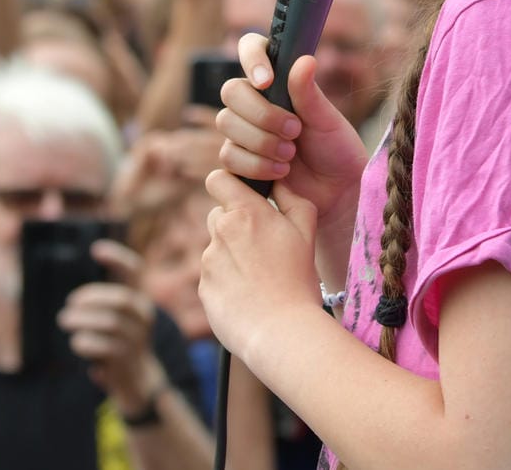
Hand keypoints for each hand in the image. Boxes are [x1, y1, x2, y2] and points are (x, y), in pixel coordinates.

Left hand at [58, 240, 161, 408]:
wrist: (136, 379)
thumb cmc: (116, 339)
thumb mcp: (114, 316)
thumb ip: (99, 301)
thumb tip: (69, 291)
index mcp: (138, 298)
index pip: (135, 270)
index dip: (118, 257)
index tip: (95, 249)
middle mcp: (143, 315)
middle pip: (121, 299)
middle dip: (92, 297)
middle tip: (70, 303)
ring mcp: (137, 338)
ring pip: (110, 323)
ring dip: (82, 320)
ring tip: (65, 320)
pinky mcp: (126, 359)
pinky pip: (103, 346)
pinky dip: (84, 342)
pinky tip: (76, 342)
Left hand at [200, 171, 324, 359]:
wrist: (282, 331)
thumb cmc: (299, 279)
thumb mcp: (306, 231)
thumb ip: (291, 199)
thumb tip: (278, 182)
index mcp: (245, 213)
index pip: (218, 179)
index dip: (228, 184)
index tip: (243, 197)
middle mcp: (221, 232)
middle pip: (218, 215)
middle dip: (234, 223)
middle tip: (260, 245)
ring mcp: (209, 261)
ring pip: (217, 248)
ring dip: (232, 255)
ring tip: (260, 277)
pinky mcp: (204, 287)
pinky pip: (214, 276)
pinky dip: (228, 281)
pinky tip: (249, 296)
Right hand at [217, 34, 367, 229]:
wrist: (335, 192)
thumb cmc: (335, 149)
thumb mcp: (327, 119)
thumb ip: (309, 92)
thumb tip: (304, 60)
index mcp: (278, 80)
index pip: (251, 48)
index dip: (252, 58)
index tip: (266, 81)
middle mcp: (256, 100)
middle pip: (231, 90)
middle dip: (261, 114)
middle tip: (294, 130)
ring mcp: (244, 129)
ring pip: (226, 123)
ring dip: (261, 141)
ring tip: (291, 154)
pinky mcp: (238, 159)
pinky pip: (228, 155)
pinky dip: (256, 164)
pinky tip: (281, 170)